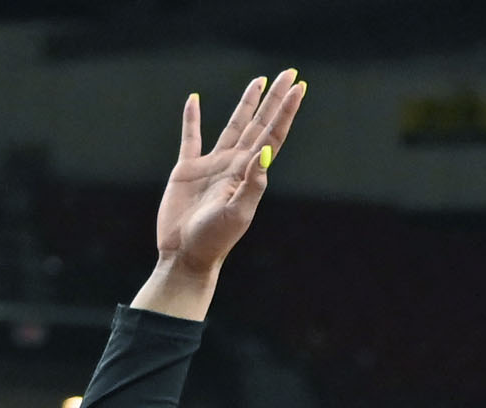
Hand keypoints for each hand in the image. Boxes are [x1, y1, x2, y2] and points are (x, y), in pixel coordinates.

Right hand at [155, 69, 306, 275]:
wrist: (185, 256)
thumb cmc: (213, 240)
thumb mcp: (237, 213)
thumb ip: (253, 183)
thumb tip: (266, 153)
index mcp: (249, 173)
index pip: (272, 135)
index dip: (286, 111)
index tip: (299, 87)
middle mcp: (234, 165)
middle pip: (259, 124)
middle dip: (275, 99)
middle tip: (289, 74)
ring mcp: (212, 166)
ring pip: (233, 126)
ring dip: (247, 104)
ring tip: (259, 81)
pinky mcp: (187, 170)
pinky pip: (191, 138)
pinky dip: (192, 119)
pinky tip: (194, 101)